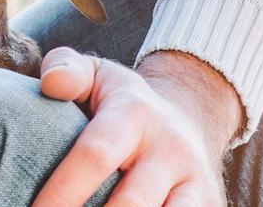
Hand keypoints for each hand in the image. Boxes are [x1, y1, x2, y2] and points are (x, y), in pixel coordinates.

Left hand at [31, 48, 242, 206]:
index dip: (63, 191)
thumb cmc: (121, 102)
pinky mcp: (211, 204)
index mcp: (134, 113)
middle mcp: (171, 148)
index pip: (96, 154)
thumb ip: (66, 69)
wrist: (189, 115)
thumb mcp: (97, 74)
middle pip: (133, 202)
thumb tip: (51, 83)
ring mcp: (196, 182)